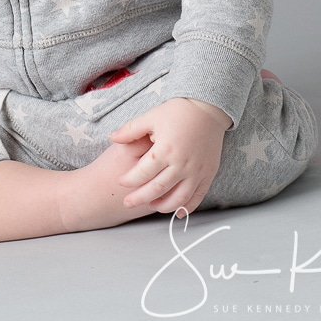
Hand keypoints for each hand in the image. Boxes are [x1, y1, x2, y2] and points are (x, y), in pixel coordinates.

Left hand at [108, 98, 231, 214]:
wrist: (207, 108)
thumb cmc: (178, 111)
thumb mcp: (151, 117)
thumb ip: (130, 130)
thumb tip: (111, 138)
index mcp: (165, 150)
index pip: (142, 173)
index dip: (129, 180)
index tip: (121, 182)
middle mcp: (181, 164)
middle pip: (157, 189)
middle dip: (140, 198)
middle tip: (127, 203)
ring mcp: (196, 171)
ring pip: (178, 199)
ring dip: (163, 206)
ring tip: (151, 206)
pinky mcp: (208, 173)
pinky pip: (198, 196)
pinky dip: (188, 207)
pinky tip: (178, 212)